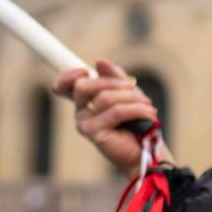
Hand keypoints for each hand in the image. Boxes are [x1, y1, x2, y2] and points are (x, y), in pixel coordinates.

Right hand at [52, 57, 171, 175]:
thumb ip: (113, 76)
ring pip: (104, 98)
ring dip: (130, 97)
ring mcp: (84, 123)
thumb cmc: (136, 119)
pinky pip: (115, 112)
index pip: (63, 86)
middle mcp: (80, 111)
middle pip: (83, 86)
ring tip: (147, 104)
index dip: (67, 76)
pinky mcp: (94, 133)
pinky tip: (148, 113)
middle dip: (110, 82)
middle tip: (131, 85)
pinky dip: (136, 109)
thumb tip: (99, 61)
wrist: (147, 149)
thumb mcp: (127, 91)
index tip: (84, 71)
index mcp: (85, 100)